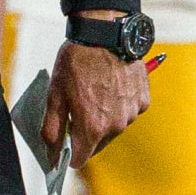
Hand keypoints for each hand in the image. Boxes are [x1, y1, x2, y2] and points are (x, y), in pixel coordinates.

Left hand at [44, 35, 147, 170]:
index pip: (80, 160)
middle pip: (97, 144)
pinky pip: (129, 112)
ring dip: (104, 118)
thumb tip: (51, 156)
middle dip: (85, 133)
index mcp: (92, 128)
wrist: (105, 34)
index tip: (63, 143)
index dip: (68, 154)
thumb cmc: (76, 63)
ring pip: (114, 128)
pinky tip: (111, 86)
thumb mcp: (55, 96)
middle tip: (76, 108)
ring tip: (94, 92)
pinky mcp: (143, 100)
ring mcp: (132, 113)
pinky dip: (120, 105)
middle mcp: (116, 126)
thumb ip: (51, 130)